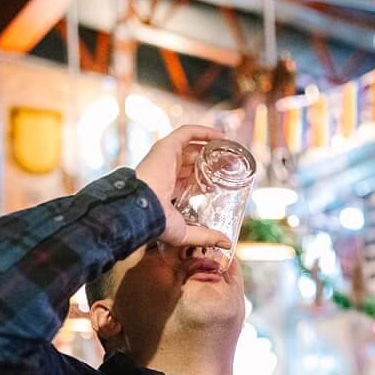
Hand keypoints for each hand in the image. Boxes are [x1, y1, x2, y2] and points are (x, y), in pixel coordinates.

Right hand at [133, 124, 230, 249]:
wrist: (143, 208)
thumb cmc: (157, 222)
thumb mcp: (185, 232)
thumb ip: (205, 236)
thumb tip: (226, 242)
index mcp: (168, 190)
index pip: (190, 180)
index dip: (208, 179)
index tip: (224, 182)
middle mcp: (167, 171)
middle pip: (194, 162)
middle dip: (213, 162)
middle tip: (232, 165)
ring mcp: (166, 158)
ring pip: (192, 146)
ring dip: (212, 145)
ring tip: (230, 149)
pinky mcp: (166, 146)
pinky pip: (187, 132)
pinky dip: (204, 131)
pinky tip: (221, 136)